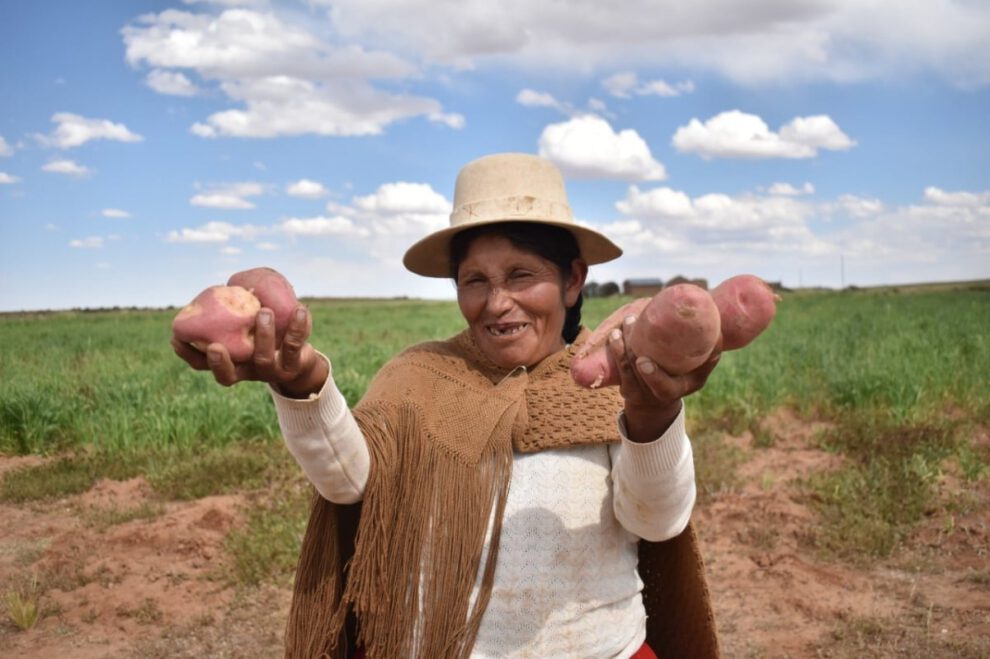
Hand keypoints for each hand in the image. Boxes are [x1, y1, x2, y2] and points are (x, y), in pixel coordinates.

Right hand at [171, 305, 327, 397]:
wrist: (301, 361)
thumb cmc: (267, 336)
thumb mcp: (248, 324)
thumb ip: (235, 309)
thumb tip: (227, 282)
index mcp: (231, 363)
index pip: (202, 364)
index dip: (188, 354)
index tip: (176, 338)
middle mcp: (248, 371)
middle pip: (228, 375)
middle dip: (219, 363)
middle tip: (214, 347)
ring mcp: (271, 371)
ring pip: (263, 359)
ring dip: (263, 336)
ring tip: (264, 312)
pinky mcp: (293, 365)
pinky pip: (294, 345)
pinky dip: (296, 327)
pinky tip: (299, 310)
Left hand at [607, 313, 720, 441]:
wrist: (658, 403)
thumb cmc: (684, 377)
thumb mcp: (699, 371)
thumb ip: (708, 354)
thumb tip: (715, 329)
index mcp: (678, 389)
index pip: (663, 387)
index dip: (652, 376)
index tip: (643, 361)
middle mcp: (656, 395)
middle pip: (638, 371)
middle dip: (632, 345)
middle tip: (632, 320)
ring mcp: (638, 393)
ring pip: (626, 367)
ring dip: (622, 343)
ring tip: (626, 322)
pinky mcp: (625, 388)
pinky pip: (618, 368)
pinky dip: (616, 349)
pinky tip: (615, 334)